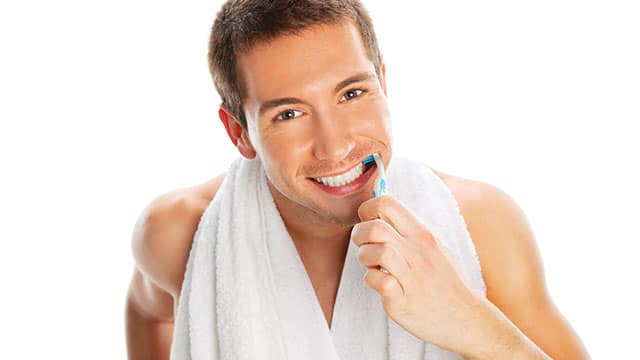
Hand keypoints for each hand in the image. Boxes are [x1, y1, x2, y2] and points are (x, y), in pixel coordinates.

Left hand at [350, 194, 483, 352]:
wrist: (464, 317)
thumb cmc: (444, 281)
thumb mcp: (434, 246)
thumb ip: (409, 230)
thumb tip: (381, 210)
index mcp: (422, 234)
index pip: (387, 204)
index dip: (368, 208)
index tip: (367, 221)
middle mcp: (417, 252)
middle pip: (374, 227)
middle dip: (359, 234)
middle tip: (364, 245)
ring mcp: (410, 276)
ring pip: (374, 252)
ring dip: (364, 257)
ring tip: (374, 265)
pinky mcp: (401, 299)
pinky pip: (376, 280)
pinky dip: (372, 279)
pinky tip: (382, 283)